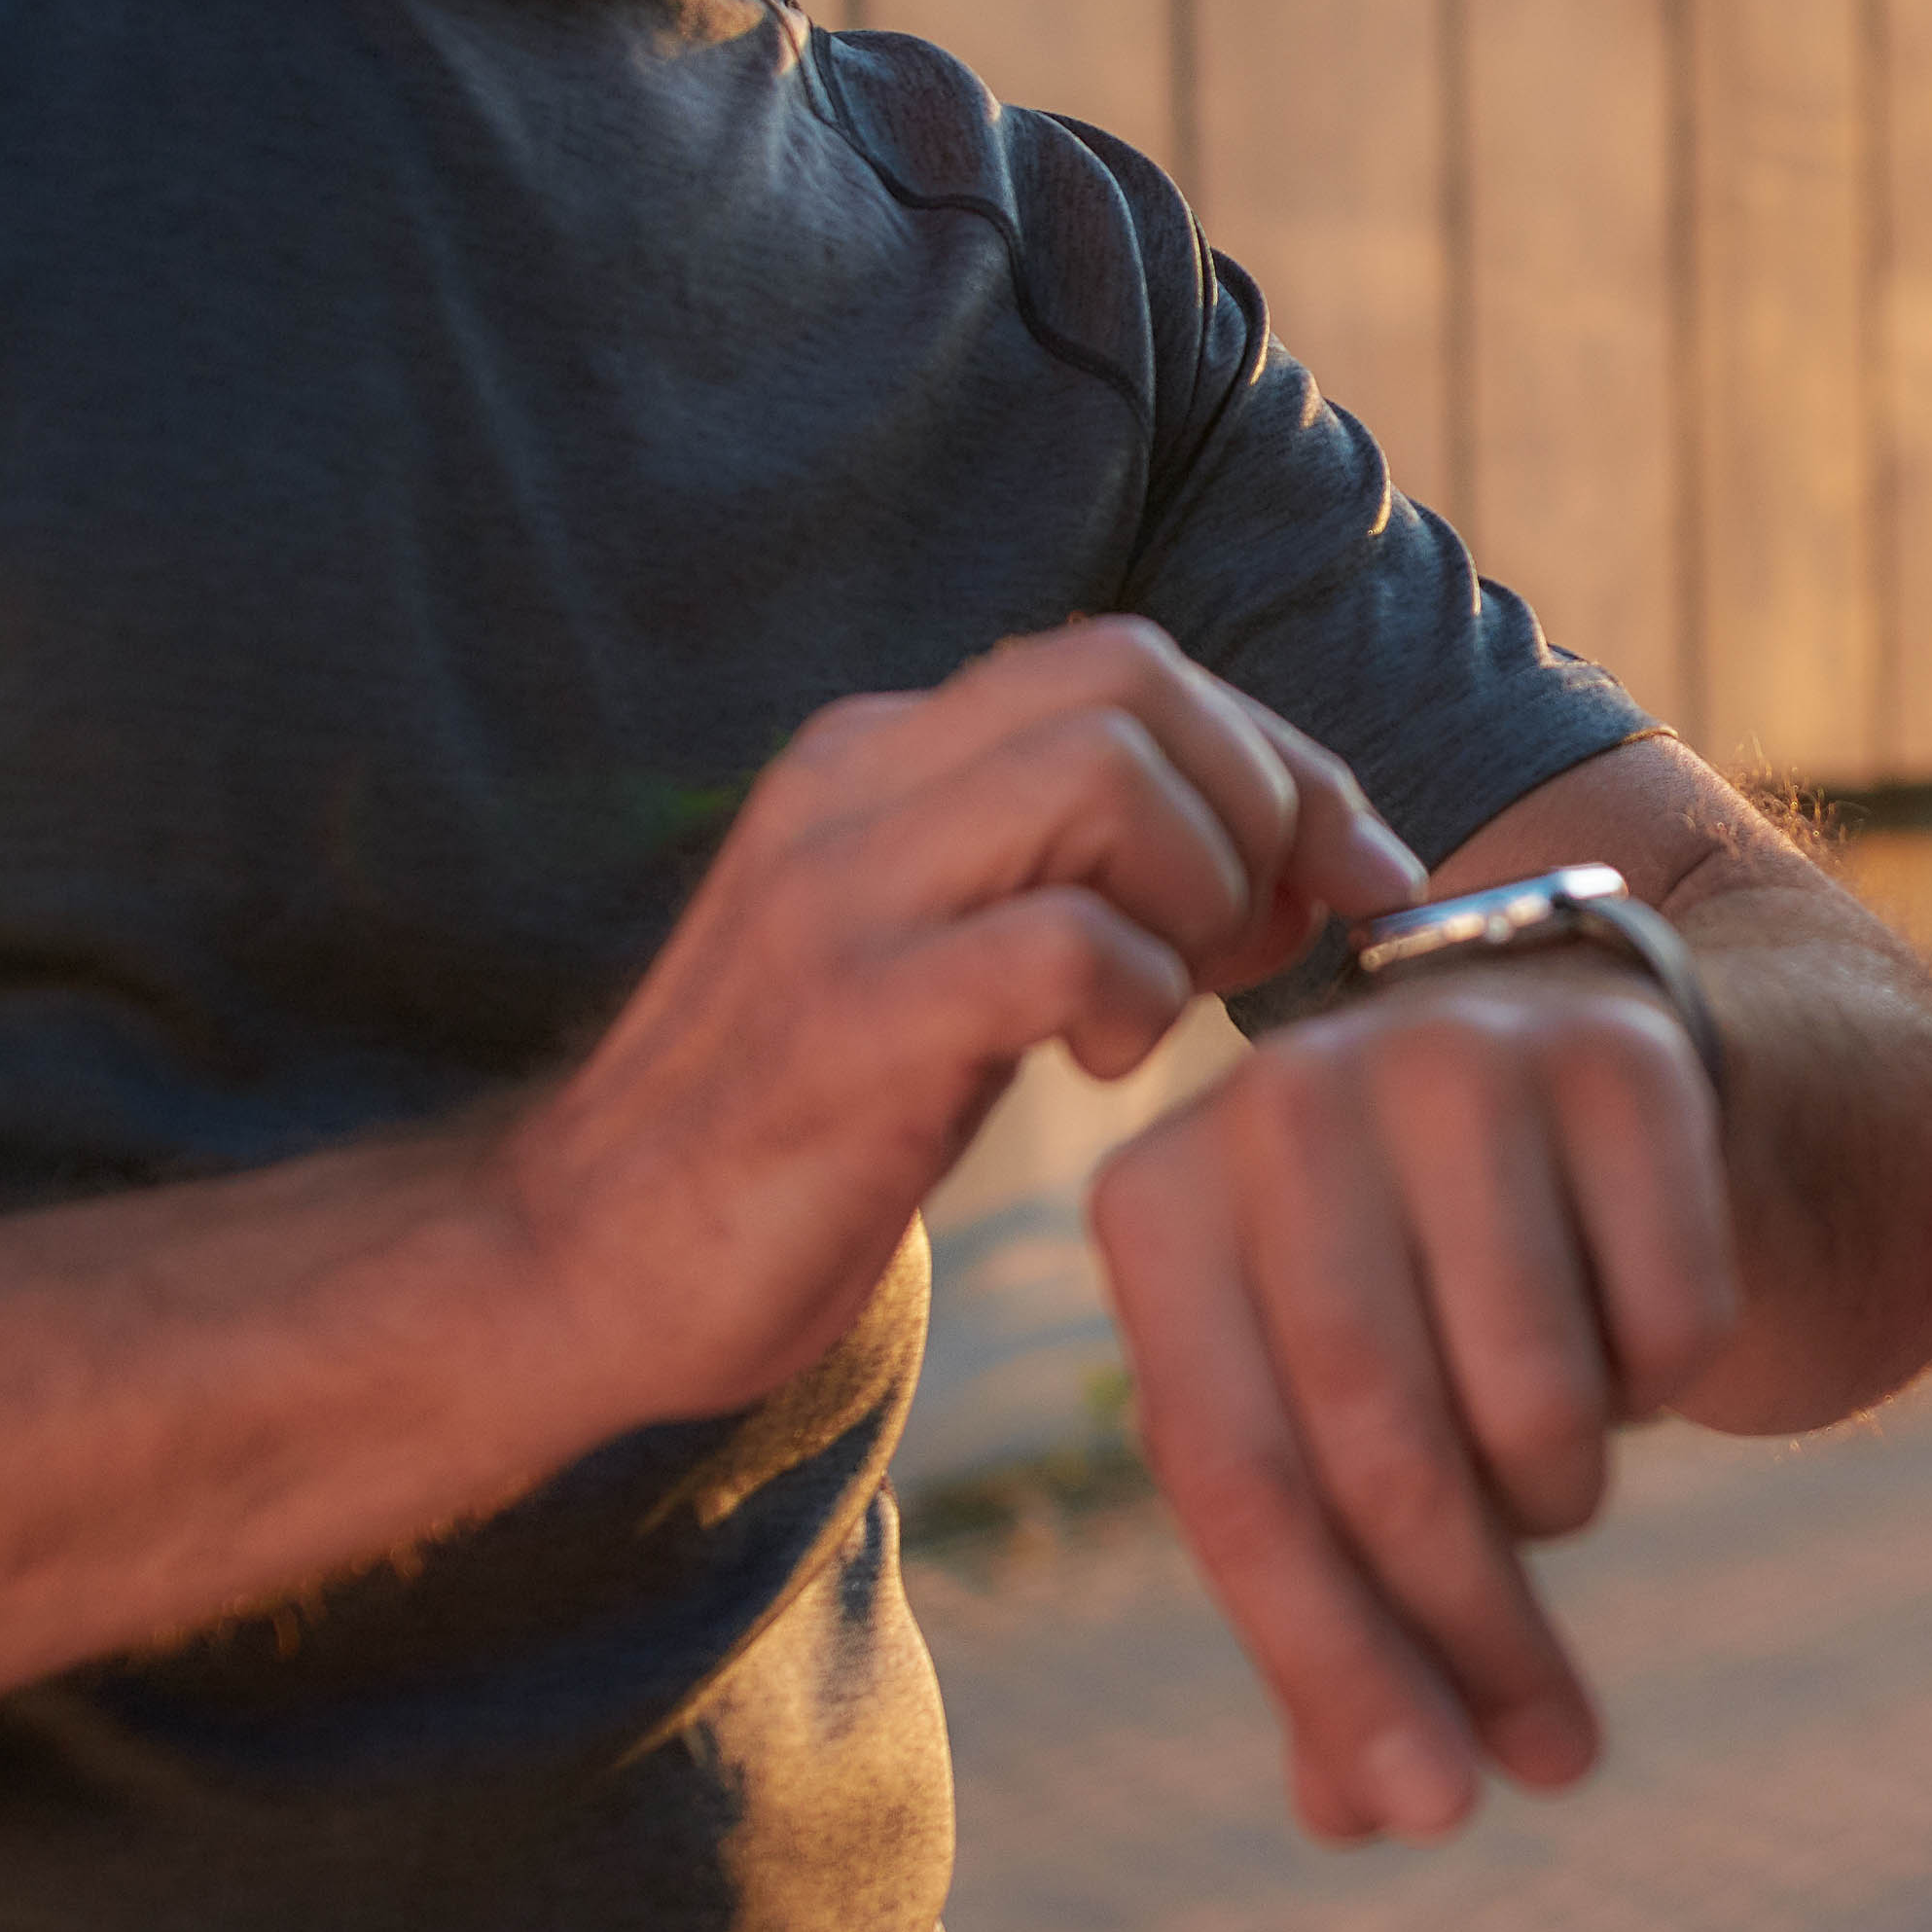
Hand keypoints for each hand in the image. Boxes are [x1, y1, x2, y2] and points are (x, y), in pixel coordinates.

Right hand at [507, 618, 1420, 1421]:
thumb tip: (1296, 864)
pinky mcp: (845, 1025)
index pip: (1128, 663)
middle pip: (1132, 680)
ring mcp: (839, 899)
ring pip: (1105, 776)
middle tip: (1275, 942)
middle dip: (1262, 802)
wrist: (581, 1268)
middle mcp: (853, 789)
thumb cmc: (802, 1132)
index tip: (1350, 875)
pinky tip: (1110, 1066)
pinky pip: (1060, 944)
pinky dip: (1137, 995)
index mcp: (880, 760)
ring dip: (1204, 890)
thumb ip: (1081, 887)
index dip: (1277, 756)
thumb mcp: (946, 964)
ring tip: (1179, 997)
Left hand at [1088, 954, 1739, 1843]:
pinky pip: (1666, 1315)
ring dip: (1566, 1497)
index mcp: (1157, 1202)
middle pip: (1377, 1445)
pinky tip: (1631, 1339)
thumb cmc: (1420, 1287)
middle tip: (1553, 1760)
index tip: (1431, 1811)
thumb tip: (1355, 1812)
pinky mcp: (1615, 1052)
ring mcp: (1450, 1055)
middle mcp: (1280, 1100)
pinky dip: (1664, 1379)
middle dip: (1470, 1637)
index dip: (1333, 1666)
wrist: (1581, 1079)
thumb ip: (1328, 1608)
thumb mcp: (1335, 1428)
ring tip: (1562, 1478)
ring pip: (1529, 1394)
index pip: (1233, 1481)